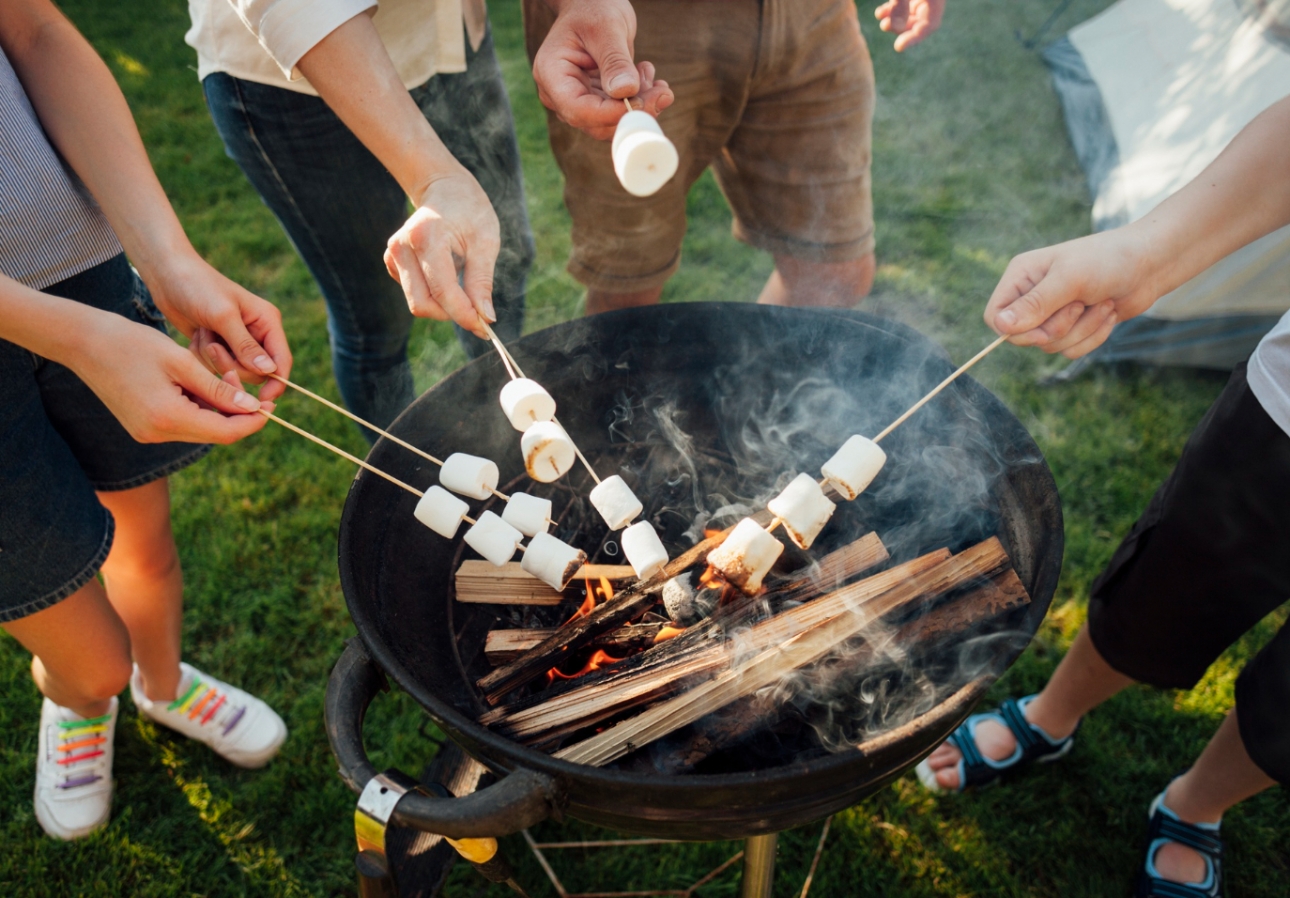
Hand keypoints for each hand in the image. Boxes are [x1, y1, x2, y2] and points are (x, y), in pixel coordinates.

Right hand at [70, 309, 271, 443]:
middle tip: (244, 382)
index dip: (252, 421)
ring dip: (217, 407)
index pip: (225, 432)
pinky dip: (198, 406)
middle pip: (214, 433)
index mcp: (168, 418)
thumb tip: (252, 408)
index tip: (271, 405)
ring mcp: (148, 433)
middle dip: (237, 412)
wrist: (83, 343)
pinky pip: (183, 422)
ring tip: (221, 374)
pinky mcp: (143, 427)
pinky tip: (200, 382)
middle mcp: (157, 434)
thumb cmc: (133, 343)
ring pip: (200, 427)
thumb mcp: (182, 362)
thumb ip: (218, 389)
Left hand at [144, 251, 291, 401]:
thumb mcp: (223, 315)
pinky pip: (216, 367)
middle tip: (213, 346)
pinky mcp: (219, 346)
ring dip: (214, 359)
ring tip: (203, 334)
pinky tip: (197, 335)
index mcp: (267, 322)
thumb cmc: (198, 287)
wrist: (168, 276)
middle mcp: (257, 334)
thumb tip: (269, 371)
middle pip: (256, 372)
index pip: (281, 360)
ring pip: (234, 371)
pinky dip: (203, 356)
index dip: (276, 382)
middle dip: (232, 365)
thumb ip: (246, 345)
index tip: (261, 400)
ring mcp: (237, 341)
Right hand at [383, 170, 500, 337]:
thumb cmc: (469, 211)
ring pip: (418, 302)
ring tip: (465, 286)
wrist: (444, 188)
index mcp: (426, 236)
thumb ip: (482, 282)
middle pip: (423, 304)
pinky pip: (415, 293)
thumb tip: (485, 318)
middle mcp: (402, 246)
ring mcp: (393, 254)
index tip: (484, 327)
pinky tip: (447, 274)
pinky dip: (435, 295)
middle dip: (451, 314)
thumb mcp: (485, 242)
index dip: (463, 315)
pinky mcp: (392, 262)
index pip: (442, 291)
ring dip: (444, 306)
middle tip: (477, 312)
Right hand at [533, 0, 673, 139]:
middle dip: (632, 112)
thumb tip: (625, 92)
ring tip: (649, 73)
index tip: (643, 102)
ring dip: (639, 105)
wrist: (592, 3)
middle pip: (595, 123)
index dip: (611, 113)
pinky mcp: (594, 100)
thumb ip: (615, 61)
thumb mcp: (606, 28)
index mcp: (552, 74)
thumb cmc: (593, 7)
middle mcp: (559, 93)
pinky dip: (638, 99)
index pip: (578, 110)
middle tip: (662, 91)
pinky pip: (617, 112)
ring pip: (610, 122)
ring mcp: (577, 99)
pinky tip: (646, 75)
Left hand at [875, 0, 945, 50]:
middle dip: (900, 28)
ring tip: (881, 18)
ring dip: (894, 21)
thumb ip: (901, 2)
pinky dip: (891, 11)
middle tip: (884, 25)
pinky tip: (880, 13)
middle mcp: (931, 0)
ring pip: (909, 16)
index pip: (930, 25)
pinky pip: (904, 6)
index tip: (897, 47)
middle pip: (919, 23)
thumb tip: (897, 25)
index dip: (914, 38)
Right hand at [984, 229, 1159, 358]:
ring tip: (1101, 303)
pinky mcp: (1074, 327)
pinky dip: (1093, 336)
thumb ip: (1035, 304)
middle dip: (1058, 328)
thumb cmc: (1109, 260)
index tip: (1042, 327)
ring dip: (1082, 330)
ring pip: (1050, 346)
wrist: (1151, 263)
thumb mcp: (1070, 279)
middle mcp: (1032, 296)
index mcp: (1021, 277)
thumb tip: (1000, 326)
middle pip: (1024, 337)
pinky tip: (1108, 313)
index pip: (995, 316)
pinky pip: (1070, 351)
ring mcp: (1053, 313)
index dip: (1014, 330)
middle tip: (1080, 305)